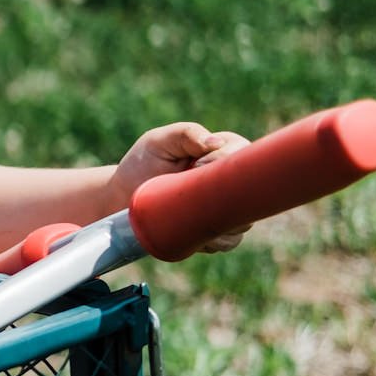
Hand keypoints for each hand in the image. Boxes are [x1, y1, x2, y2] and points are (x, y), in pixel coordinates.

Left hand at [112, 121, 251, 251]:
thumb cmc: (144, 163)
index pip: (244, 155)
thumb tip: (215, 142)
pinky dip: (214, 240)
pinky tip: (192, 233)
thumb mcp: (159, 142)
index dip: (224, 162)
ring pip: (245, 219)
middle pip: (252, 191)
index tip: (195, 165)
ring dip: (220, 221)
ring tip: (185, 213)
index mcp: (224, 151)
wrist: (124, 197)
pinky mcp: (218, 232)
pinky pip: (230, 241)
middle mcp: (232, 182)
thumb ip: (186, 134)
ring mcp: (228, 208)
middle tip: (191, 196)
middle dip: (225, 197)